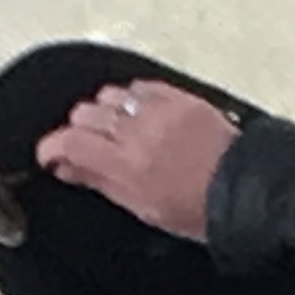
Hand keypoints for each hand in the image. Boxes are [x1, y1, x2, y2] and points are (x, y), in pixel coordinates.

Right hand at [38, 81, 236, 239]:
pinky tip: (141, 116)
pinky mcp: (179, 97)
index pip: (69, 141)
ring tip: (117, 131)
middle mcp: (139, 132)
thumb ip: (99, 182)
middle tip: (87, 147)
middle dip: (78, 130)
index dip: (51, 147)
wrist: (243, 191)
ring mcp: (159, 110)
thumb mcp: (142, 208)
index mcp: (126, 165)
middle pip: (84, 113)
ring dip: (105, 111)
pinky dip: (133, 98)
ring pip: (109, 95)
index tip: (50, 155)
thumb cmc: (199, 209)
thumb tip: (66, 168)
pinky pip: (141, 86)